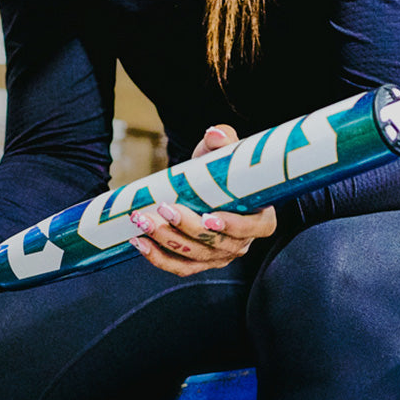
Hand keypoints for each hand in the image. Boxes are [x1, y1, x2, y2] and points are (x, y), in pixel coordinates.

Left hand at [127, 124, 276, 276]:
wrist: (202, 184)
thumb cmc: (219, 168)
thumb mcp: (223, 151)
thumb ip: (223, 139)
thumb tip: (215, 133)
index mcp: (260, 218)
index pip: (252, 228)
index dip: (233, 226)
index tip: (208, 216)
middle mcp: (241, 243)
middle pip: (215, 243)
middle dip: (186, 227)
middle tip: (164, 207)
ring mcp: (220, 257)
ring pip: (193, 256)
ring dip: (165, 240)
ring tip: (142, 220)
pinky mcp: (198, 263)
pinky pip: (179, 267)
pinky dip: (157, 257)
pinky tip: (139, 242)